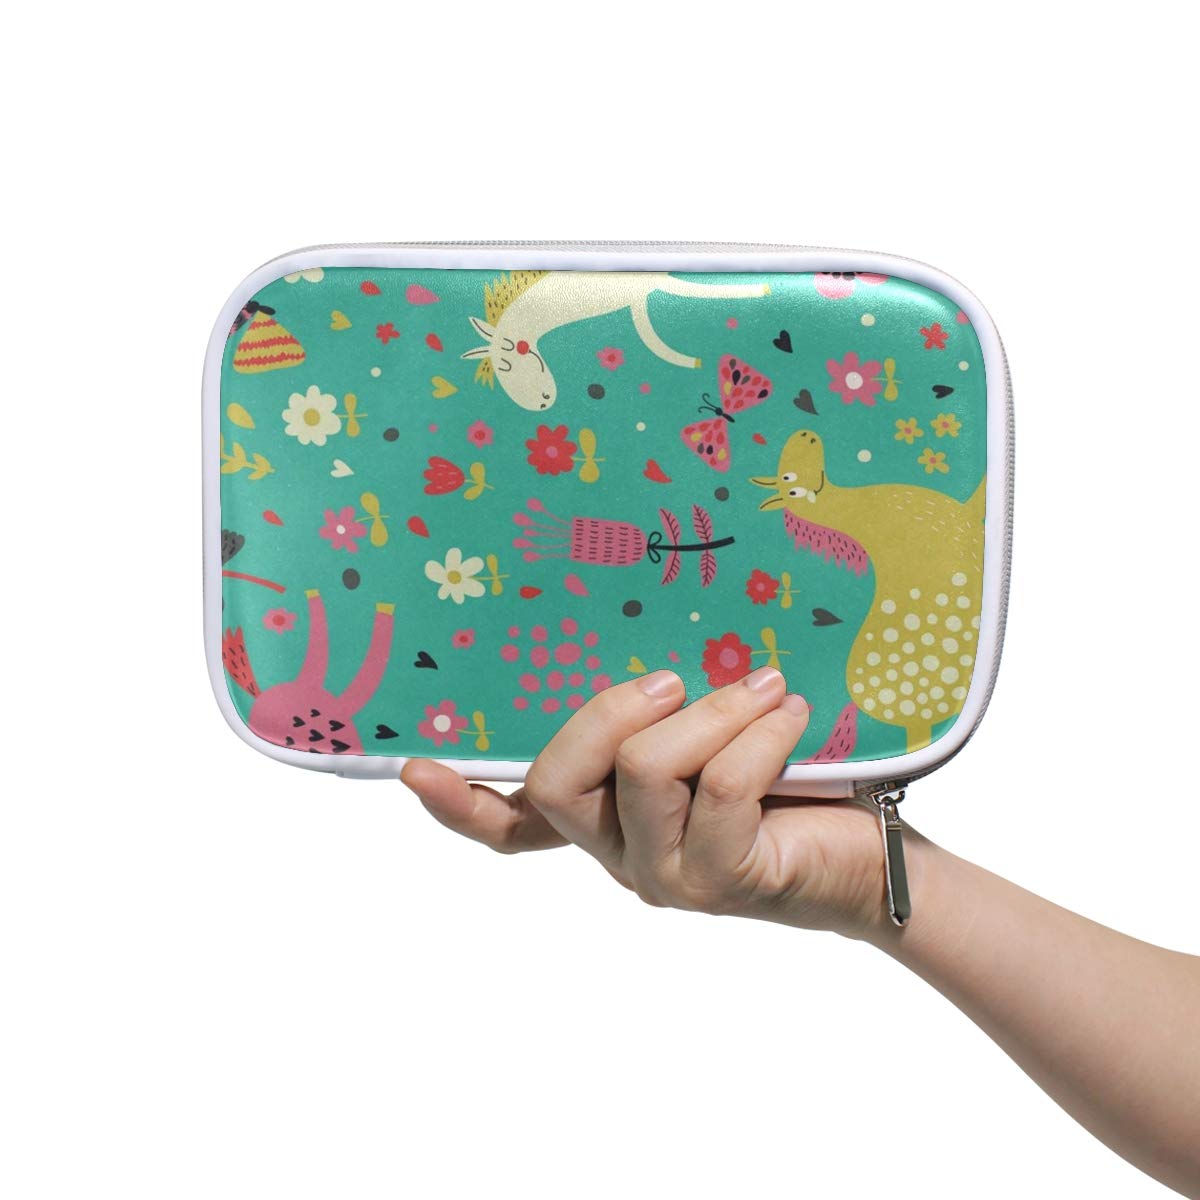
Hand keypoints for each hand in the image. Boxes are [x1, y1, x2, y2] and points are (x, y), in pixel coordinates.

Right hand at [401, 666, 891, 939]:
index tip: (413, 768)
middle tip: (669, 681)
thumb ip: (663, 713)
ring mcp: (664, 875)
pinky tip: (791, 716)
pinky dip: (758, 732)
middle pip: (559, 777)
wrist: (873, 856)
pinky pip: (719, 784)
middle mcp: (619, 854)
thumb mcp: (709, 737)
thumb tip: (647, 642)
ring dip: (710, 711)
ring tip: (767, 689)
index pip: (512, 827)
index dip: (460, 802)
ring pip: (643, 770)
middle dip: (611, 710)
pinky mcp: (721, 880)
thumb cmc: (790, 783)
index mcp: (605, 820)